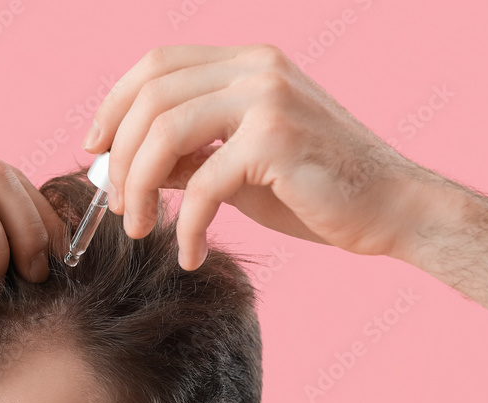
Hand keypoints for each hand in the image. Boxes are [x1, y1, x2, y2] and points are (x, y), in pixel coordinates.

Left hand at [84, 44, 437, 268]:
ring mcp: (267, 96)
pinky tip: (192, 255)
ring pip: (165, 133)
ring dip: (140, 188)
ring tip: (142, 230)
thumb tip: (126, 168)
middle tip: (119, 207)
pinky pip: (203, 183)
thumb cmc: (317, 191)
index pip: (156, 65)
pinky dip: (188, 226)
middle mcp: (256, 67)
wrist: (394, 209)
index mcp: (247, 63)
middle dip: (119, 157)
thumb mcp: (240, 170)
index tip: (93, 150)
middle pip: (151, 96)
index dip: (114, 104)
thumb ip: (188, 158)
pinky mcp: (275, 138)